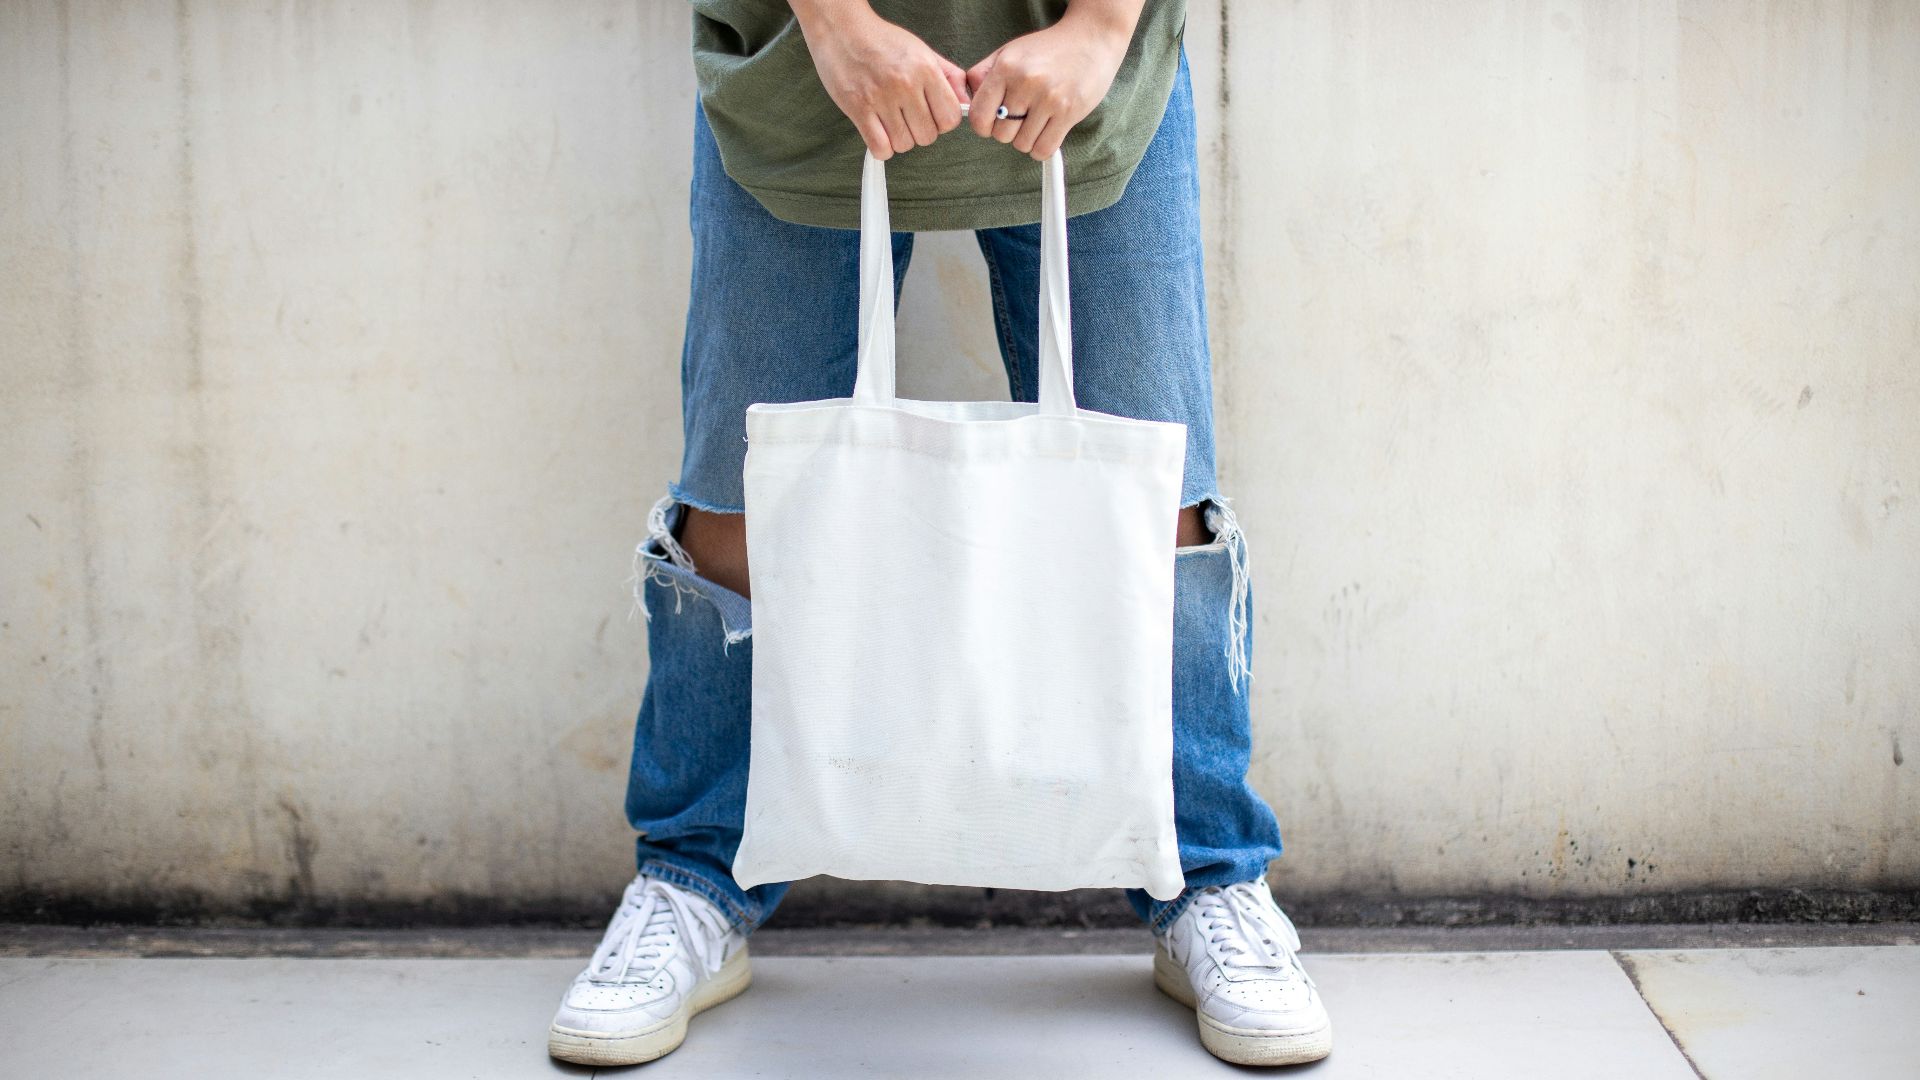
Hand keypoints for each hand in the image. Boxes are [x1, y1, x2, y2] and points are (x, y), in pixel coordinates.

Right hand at [791, 0, 970, 159]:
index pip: (950, 118)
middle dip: (920, 131)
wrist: (841, 30)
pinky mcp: (858, 108)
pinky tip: (879, 132)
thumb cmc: (882, 41)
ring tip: (891, 121)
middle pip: (927, 136)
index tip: (932, 115)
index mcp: (925, 69)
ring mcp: (880, 97)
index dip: (943, 122)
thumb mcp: (922, 51)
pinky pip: (880, 148)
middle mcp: (905, 84)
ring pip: (904, 144)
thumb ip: (949, 77)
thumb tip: (965, 102)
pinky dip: (881, 148)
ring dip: (899, 139)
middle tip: (908, 117)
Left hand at [964, 5, 1137, 159]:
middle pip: (1000, 135)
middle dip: (1008, 131)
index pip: (979, 116)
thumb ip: (983, 75)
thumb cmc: (1048, 49)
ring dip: (1027, 139)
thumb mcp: (1009, 52)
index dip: (983, 126)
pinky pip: (1044, 149)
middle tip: (1021, 118)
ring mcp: (1048, 98)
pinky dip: (1042, 148)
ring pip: (1022, 145)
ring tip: (1037, 120)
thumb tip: (968, 102)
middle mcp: (1025, 82)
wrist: (1090, 38)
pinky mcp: (1069, 112)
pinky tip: (1047, 132)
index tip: (992, 122)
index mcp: (1006, 68)